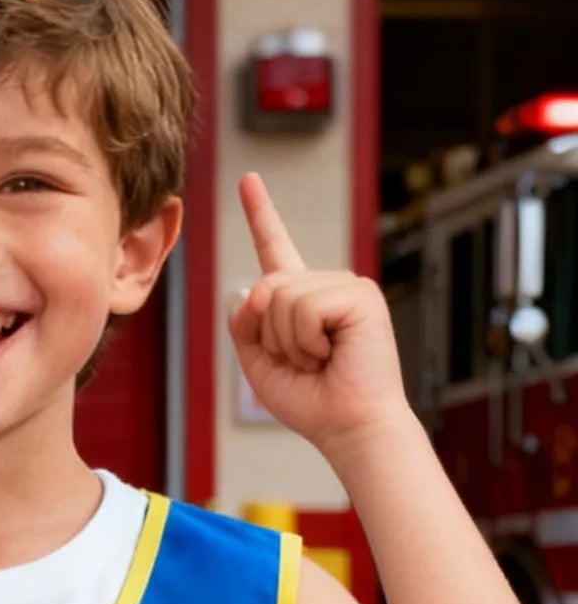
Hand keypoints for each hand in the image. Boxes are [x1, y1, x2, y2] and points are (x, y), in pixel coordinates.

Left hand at [228, 173, 409, 455]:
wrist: (345, 425)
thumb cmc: (309, 399)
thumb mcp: (258, 362)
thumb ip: (244, 324)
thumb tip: (253, 289)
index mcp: (300, 298)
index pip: (275, 248)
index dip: (260, 213)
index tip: (248, 179)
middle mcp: (324, 285)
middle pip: (264, 288)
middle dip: (269, 335)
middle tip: (305, 361)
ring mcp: (345, 286)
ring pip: (280, 296)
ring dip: (288, 341)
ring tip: (319, 359)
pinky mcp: (360, 295)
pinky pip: (304, 307)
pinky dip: (306, 340)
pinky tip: (332, 352)